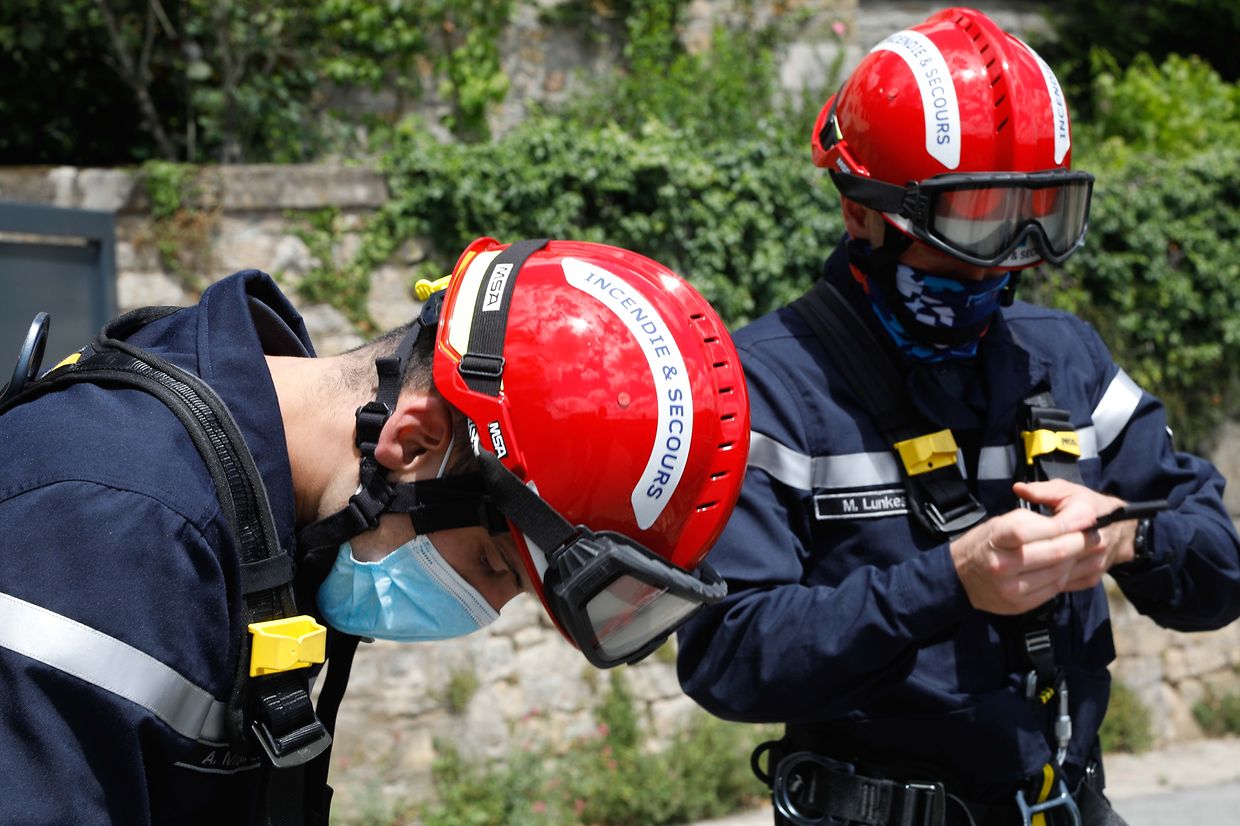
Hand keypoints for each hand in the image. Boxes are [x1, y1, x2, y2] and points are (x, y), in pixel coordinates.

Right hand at [950, 479, 1131, 613]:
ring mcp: (1010, 588)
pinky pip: (1052, 590)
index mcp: (995, 538)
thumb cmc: (985, 543)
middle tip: (1096, 534)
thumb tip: (1073, 521)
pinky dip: (1066, 577)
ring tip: (1087, 550)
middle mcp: (1002, 564)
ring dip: (1078, 561)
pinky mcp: (1018, 604)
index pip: (1034, 529)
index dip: (1064, 524)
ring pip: (1058, 573)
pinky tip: (1070, 567)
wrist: (960, 576)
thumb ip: (1034, 520)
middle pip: (1053, 553)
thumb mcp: (1001, 522)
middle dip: (1081, 542)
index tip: (1086, 518)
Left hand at [1015, 480, 1140, 582]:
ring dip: (1038, 571)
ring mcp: (1094, 563)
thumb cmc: (1089, 506)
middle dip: (1030, 555)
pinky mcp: (1092, 578)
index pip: (1054, 528)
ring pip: (1060, 573)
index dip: (1031, 533)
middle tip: (1009, 555)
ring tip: (1017, 567)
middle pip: (1056, 554)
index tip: (1011, 537)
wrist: (1122, 530)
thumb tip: (1018, 489)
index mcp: (1086, 516)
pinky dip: (1047, 581)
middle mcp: (1094, 542)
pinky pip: (1065, 583)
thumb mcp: (1067, 491)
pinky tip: (1031, 577)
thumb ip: (1042, 491)